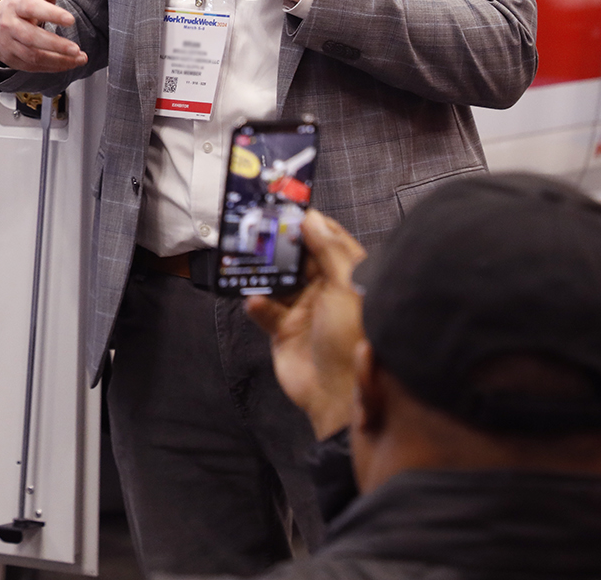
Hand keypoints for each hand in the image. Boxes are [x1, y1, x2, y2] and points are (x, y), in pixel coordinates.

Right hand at [0, 0, 89, 71]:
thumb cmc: (19, 4)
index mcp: (17, 4)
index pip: (32, 8)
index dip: (51, 14)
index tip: (70, 19)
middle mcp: (10, 24)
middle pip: (31, 37)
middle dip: (55, 45)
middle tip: (75, 49)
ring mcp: (10, 43)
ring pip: (33, 56)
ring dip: (58, 60)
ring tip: (78, 58)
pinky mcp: (13, 59)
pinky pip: (34, 66)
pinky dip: (53, 67)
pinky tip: (68, 63)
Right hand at [244, 210, 366, 438]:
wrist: (337, 395)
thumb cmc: (351, 341)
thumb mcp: (344, 288)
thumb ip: (328, 252)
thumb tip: (312, 219)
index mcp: (347, 278)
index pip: (329, 241)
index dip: (311, 223)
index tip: (289, 206)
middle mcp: (326, 291)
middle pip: (299, 257)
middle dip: (281, 244)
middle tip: (260, 226)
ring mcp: (304, 310)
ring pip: (278, 280)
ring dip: (265, 272)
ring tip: (249, 258)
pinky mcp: (284, 330)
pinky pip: (265, 309)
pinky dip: (258, 305)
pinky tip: (257, 302)